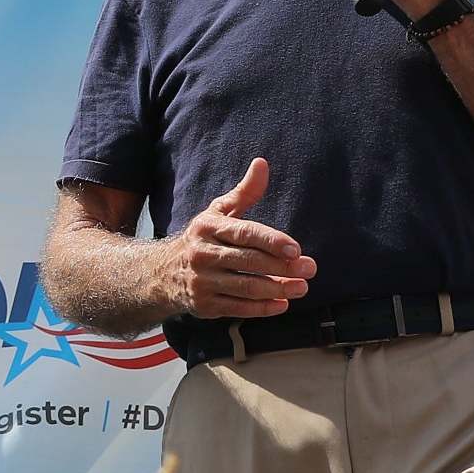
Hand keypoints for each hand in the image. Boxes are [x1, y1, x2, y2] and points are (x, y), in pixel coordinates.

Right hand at [165, 157, 316, 317]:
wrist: (163, 273)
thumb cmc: (203, 238)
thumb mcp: (218, 212)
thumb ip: (244, 192)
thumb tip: (262, 163)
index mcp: (208, 228)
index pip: (244, 233)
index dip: (271, 241)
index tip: (296, 249)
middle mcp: (202, 254)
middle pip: (248, 261)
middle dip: (282, 267)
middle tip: (310, 269)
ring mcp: (202, 282)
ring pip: (245, 287)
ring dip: (277, 289)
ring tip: (301, 287)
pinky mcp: (204, 305)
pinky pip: (238, 308)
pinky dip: (262, 309)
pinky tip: (282, 305)